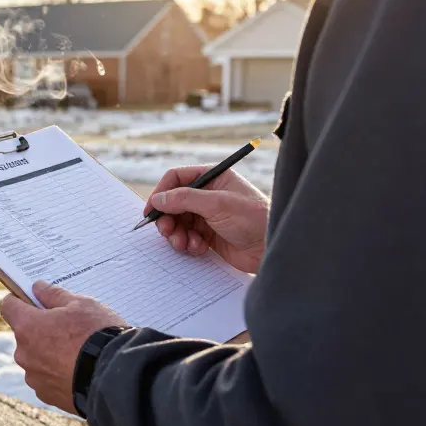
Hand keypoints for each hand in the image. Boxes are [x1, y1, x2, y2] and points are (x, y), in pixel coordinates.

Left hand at [0, 281, 126, 414]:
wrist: (116, 378)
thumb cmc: (98, 335)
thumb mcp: (81, 304)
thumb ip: (54, 294)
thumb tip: (37, 288)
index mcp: (27, 326)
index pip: (8, 306)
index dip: (19, 300)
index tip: (33, 300)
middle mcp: (24, 353)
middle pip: (25, 334)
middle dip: (41, 330)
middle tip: (68, 328)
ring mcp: (34, 377)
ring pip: (36, 358)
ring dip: (49, 354)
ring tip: (78, 353)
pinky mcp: (47, 395)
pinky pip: (47, 379)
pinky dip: (58, 374)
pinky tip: (79, 371)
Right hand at [145, 166, 269, 274]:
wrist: (273, 247)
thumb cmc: (253, 218)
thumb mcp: (217, 203)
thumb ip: (184, 199)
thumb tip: (158, 199)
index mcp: (212, 178)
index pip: (176, 179)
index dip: (161, 193)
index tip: (151, 210)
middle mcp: (208, 195)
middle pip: (173, 203)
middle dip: (167, 218)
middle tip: (166, 231)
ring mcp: (208, 215)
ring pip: (178, 222)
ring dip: (176, 234)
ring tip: (183, 243)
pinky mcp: (209, 235)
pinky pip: (187, 237)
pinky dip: (188, 243)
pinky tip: (198, 248)